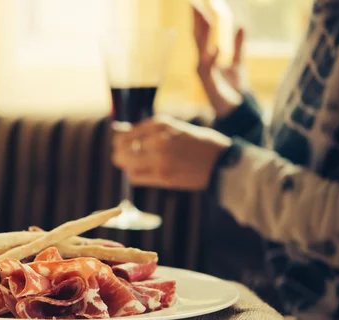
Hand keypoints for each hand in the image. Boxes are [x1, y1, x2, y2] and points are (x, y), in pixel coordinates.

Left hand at [112, 116, 230, 190]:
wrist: (221, 162)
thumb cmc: (198, 143)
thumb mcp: (174, 128)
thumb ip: (146, 130)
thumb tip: (117, 129)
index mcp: (160, 124)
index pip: (125, 133)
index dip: (120, 141)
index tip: (123, 145)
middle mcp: (157, 139)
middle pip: (121, 148)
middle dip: (120, 153)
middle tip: (124, 157)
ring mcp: (159, 159)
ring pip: (126, 164)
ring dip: (126, 165)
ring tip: (135, 165)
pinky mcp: (162, 176)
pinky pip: (135, 177)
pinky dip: (135, 175)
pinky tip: (144, 173)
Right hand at [192, 2, 245, 117]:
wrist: (235, 107)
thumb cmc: (233, 87)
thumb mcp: (238, 61)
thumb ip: (238, 44)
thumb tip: (241, 25)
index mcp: (208, 56)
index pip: (202, 34)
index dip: (200, 18)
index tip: (198, 3)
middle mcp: (202, 62)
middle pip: (197, 37)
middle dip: (196, 20)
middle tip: (194, 3)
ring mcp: (203, 72)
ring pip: (200, 49)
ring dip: (200, 34)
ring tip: (202, 17)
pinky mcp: (209, 83)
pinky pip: (209, 68)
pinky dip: (212, 58)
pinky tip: (215, 48)